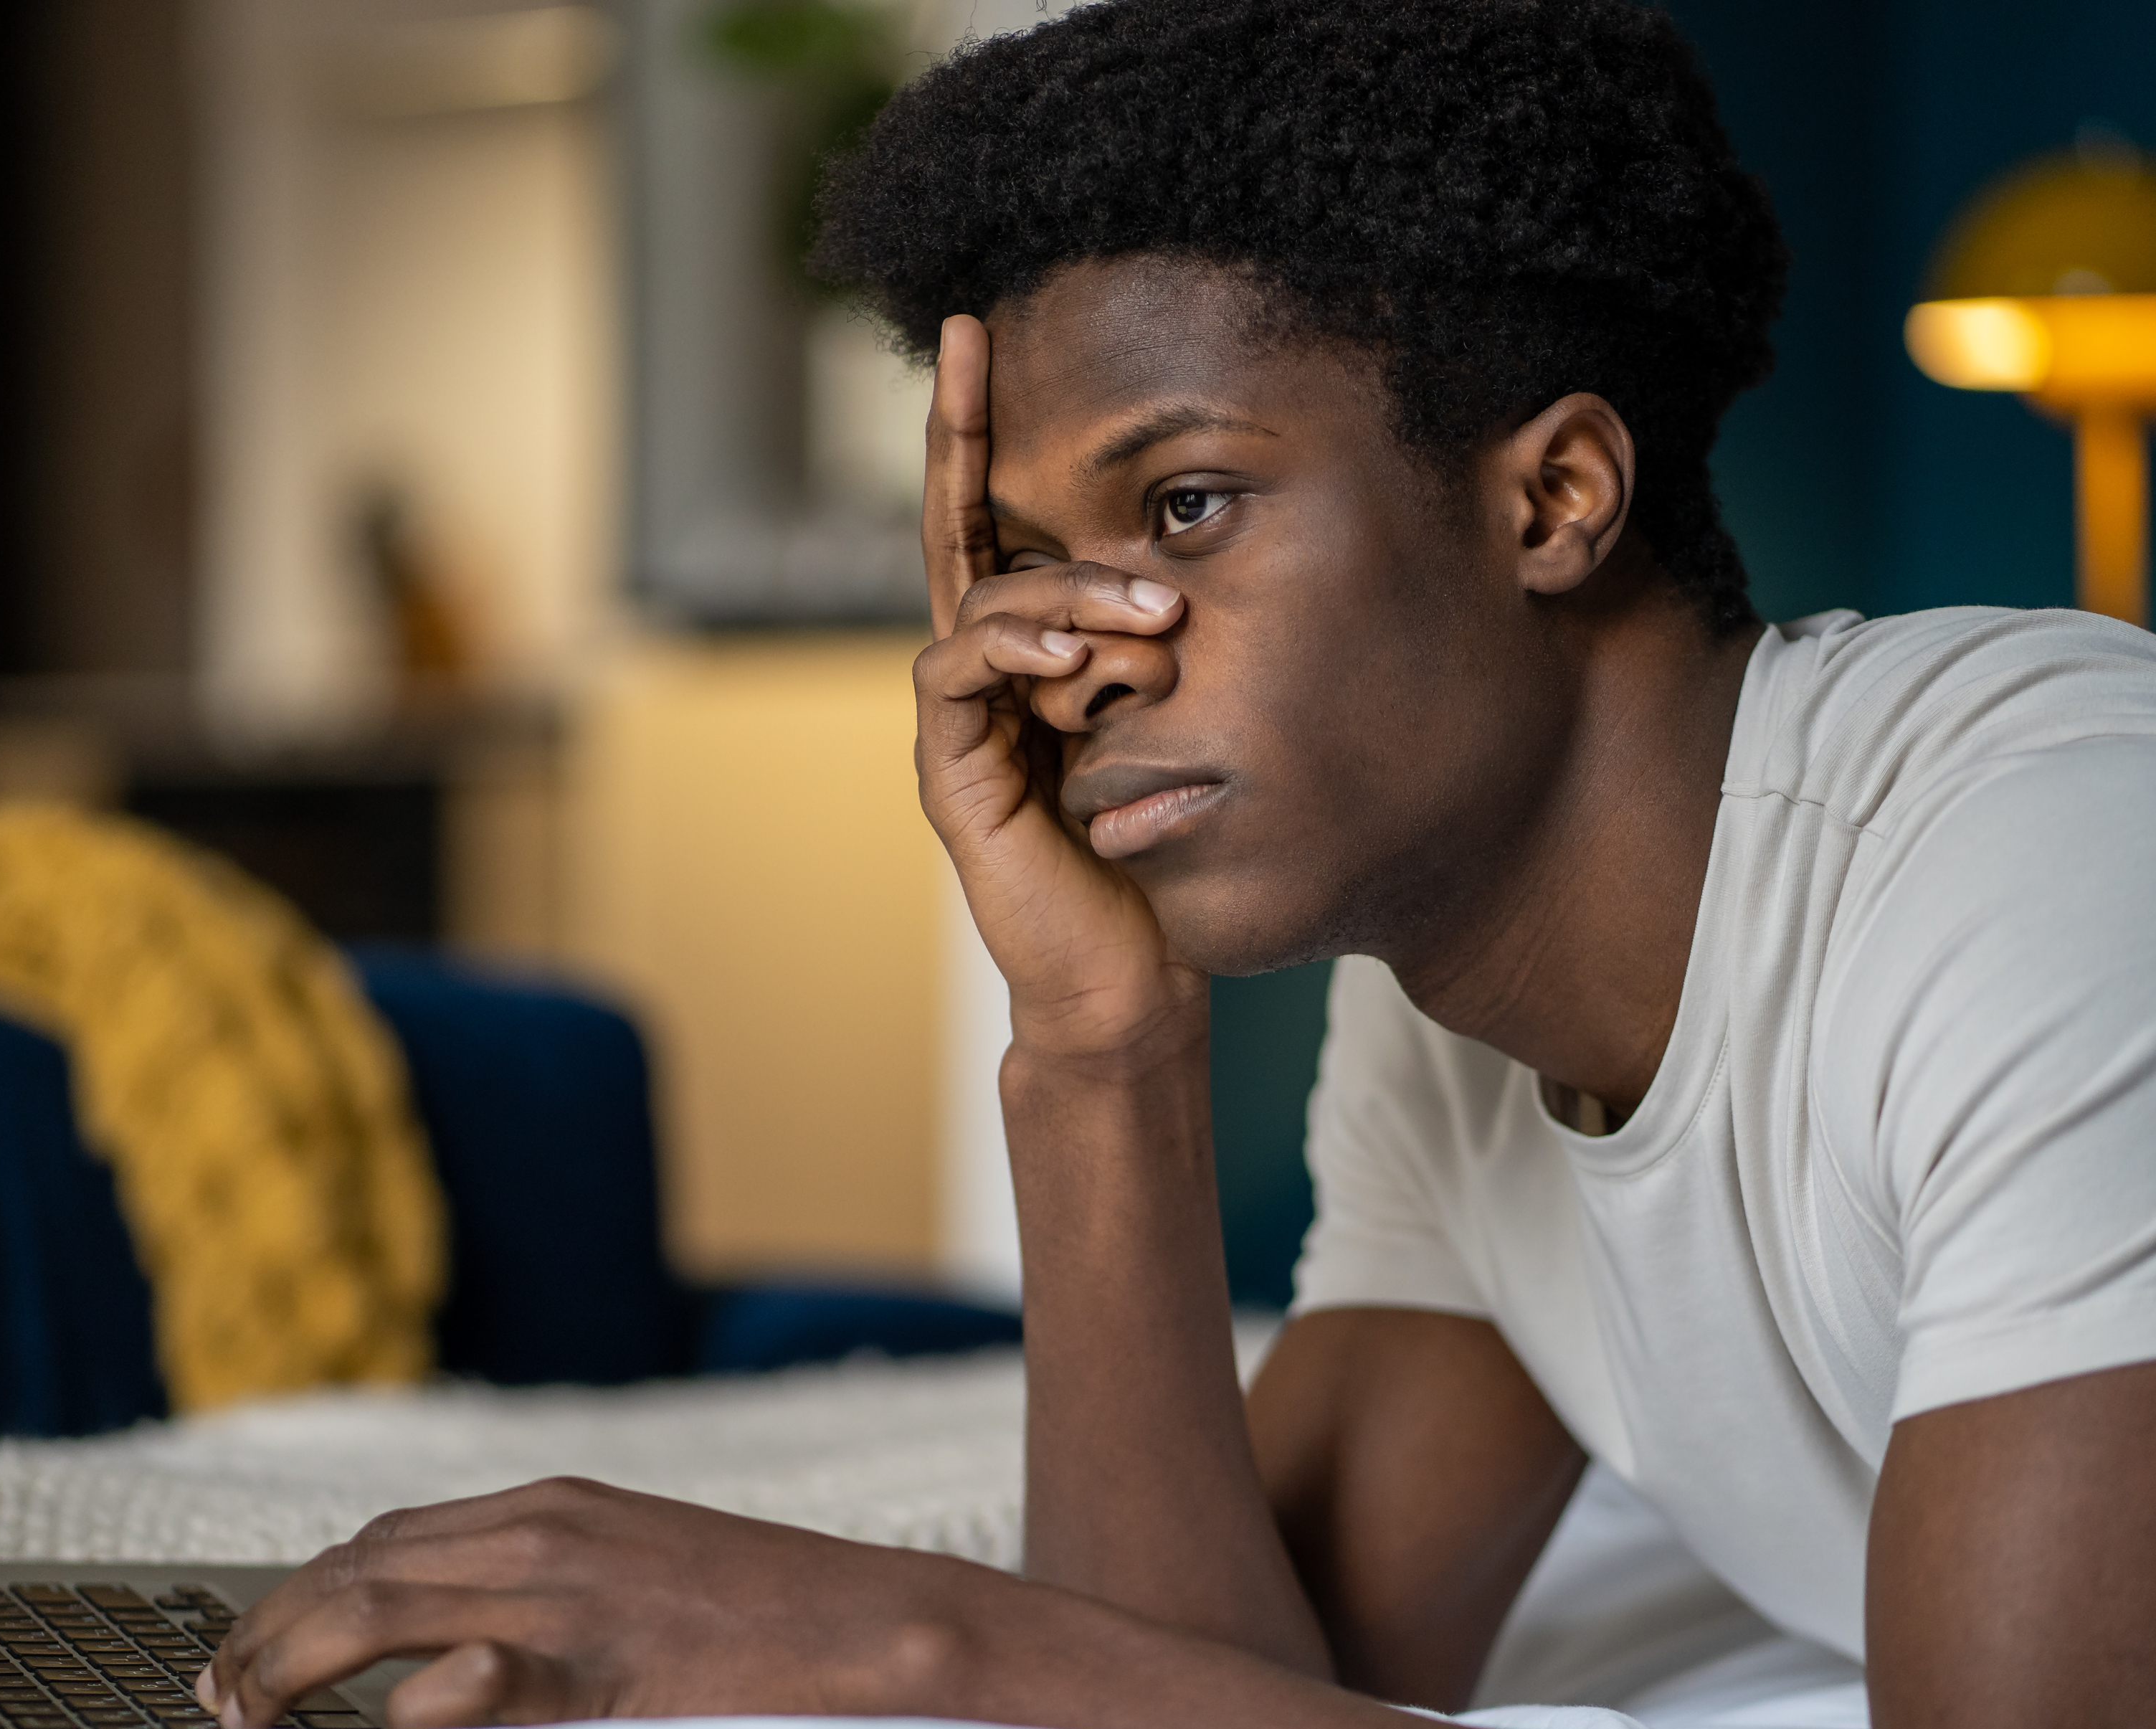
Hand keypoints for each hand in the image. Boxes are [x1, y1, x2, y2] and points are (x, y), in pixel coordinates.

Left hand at [197, 1477, 996, 1728]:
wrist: (887, 1629)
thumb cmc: (770, 1624)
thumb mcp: (637, 1582)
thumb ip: (540, 1604)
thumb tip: (438, 1669)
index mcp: (556, 1508)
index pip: (385, 1541)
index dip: (299, 1597)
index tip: (247, 1652)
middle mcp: (549, 1531)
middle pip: (361, 1566)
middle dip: (270, 1630)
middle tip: (216, 1697)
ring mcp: (576, 1593)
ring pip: (387, 1606)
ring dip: (298, 1664)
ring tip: (248, 1721)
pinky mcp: (608, 1662)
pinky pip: (477, 1680)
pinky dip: (411, 1708)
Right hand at [914, 316, 1204, 1063]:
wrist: (1133, 974)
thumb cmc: (1164, 848)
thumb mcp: (1185, 715)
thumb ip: (1168, 639)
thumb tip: (1204, 561)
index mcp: (1032, 649)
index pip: (996, 516)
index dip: (978, 426)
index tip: (978, 327)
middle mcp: (983, 672)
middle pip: (953, 526)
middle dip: (958, 429)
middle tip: (975, 347)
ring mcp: (960, 720)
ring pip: (985, 601)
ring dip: (1073, 595)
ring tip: (1157, 625)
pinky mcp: (951, 771)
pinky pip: (958, 672)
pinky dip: (1019, 650)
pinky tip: (1081, 662)